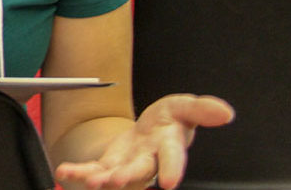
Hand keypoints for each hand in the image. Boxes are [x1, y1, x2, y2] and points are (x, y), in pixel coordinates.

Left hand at [55, 95, 234, 188]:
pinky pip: (94, 170)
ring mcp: (129, 165)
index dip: (172, 169)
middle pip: (140, 170)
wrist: (153, 130)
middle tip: (116, 181)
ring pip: (115, 175)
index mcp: (169, 145)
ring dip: (101, 179)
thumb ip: (201, 109)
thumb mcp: (185, 107)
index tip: (170, 183)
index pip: (173, 157)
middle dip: (129, 176)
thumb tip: (225, 112)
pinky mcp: (111, 165)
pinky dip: (78, 172)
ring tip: (89, 181)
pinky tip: (65, 173)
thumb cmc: (171, 120)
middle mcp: (150, 160)